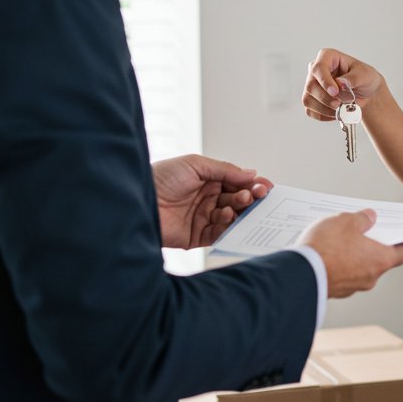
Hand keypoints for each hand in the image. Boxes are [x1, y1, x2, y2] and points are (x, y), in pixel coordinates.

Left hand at [152, 155, 272, 248]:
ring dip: (239, 210)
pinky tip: (228, 217)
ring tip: (239, 203)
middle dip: (249, 197)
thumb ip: (225, 170)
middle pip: (238, 200)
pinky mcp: (197, 237)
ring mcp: (203, 218)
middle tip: (255, 195)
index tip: (266, 186)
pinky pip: (220, 233)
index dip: (252, 184)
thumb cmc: (160, 178)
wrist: (136, 202)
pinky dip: (228, 226)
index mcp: (208, 181)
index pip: (237, 183)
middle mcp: (208, 199)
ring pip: (232, 216)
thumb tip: (251, 173)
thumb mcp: (195, 164)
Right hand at [299, 209, 402, 296]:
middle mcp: (370, 277)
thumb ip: (362, 219)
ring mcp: (352, 287)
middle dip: (371, 245)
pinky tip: (327, 253)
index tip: (398, 234)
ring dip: (353, 256)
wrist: (300, 274)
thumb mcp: (346, 221)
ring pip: (359, 268)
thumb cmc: (327, 247)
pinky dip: (339, 265)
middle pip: (378, 259)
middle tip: (361, 230)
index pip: (401, 253)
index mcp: (380, 260)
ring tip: (338, 239)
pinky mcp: (335, 291)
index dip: (401, 242)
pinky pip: (342, 275)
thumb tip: (369, 218)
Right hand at [302, 47, 384, 121]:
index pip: (318, 68)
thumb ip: (354, 78)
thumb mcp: (365, 75)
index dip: (325, 81)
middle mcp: (316, 70)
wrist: (365, 92)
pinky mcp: (311, 100)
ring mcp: (312, 86)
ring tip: (341, 109)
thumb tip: (341, 83)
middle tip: (340, 104)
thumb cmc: (364, 78)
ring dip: (325, 109)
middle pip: (311, 86)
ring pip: (308, 99)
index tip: (335, 92)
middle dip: (326, 98)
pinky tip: (335, 113)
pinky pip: (310, 111)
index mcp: (327, 57)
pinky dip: (324, 115)